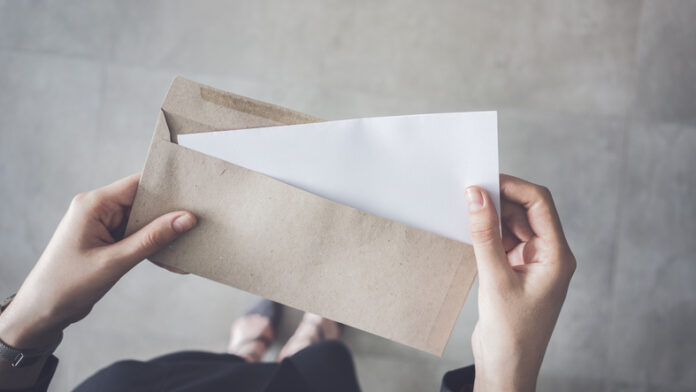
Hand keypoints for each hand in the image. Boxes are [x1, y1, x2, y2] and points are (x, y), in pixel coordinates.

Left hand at [0, 174, 196, 350]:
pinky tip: (173, 261)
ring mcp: (103, 225)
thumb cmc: (66, 285)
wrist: (41, 312)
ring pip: (144, 221)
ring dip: (164, 234)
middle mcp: (99, 209)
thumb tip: (184, 219)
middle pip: (144, 202)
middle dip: (170, 213)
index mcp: (94, 204)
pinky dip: (154, 248)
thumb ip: (151, 239)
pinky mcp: (108, 241)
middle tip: (199, 221)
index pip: (138, 184)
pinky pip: (138, 237)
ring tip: (190, 243)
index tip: (194, 193)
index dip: (167, 186)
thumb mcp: (115, 262)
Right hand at [465, 175, 575, 391]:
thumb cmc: (511, 333)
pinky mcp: (517, 272)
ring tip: (466, 209)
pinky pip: (504, 241)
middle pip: (527, 211)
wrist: (508, 368)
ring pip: (514, 225)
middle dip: (500, 199)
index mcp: (557, 256)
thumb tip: (476, 196)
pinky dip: (489, 233)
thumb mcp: (495, 279)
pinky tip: (470, 230)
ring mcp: (534, 263)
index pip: (540, 204)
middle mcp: (549, 255)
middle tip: (469, 192)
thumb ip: (485, 235)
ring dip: (493, 216)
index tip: (484, 179)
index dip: (513, 187)